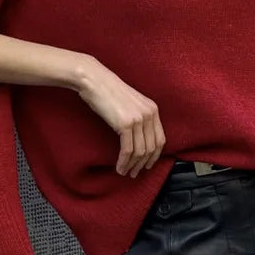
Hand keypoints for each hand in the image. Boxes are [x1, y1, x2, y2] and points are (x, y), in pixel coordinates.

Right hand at [76, 56, 166, 178]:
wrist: (94, 80)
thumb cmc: (107, 92)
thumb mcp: (130, 104)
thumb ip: (138, 118)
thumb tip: (138, 140)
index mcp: (153, 109)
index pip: (160, 139)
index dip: (154, 156)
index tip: (146, 165)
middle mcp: (149, 114)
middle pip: (152, 148)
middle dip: (144, 164)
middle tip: (134, 173)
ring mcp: (138, 119)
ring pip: (140, 151)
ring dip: (133, 165)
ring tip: (125, 172)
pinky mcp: (126, 124)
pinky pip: (128, 150)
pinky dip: (124, 162)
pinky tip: (119, 167)